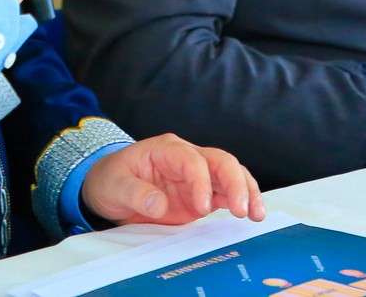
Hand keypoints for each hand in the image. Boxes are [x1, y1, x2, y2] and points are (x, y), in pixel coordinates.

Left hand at [80, 134, 265, 225]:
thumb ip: (135, 193)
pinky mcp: (201, 195)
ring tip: (256, 214)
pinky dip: (241, 203)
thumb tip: (158, 204)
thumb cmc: (110, 179)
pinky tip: (251, 216)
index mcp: (166, 149)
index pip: (193, 160)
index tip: (201, 207)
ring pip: (230, 176)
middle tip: (243, 209)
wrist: (109, 189)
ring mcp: (197, 177)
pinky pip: (226, 195)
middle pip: (221, 162)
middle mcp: (187, 158)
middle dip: (236, 183)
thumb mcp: (113, 184)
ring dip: (246, 192)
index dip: (201, 182)